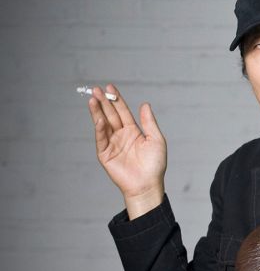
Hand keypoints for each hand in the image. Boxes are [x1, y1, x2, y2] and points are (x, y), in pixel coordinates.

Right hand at [88, 83, 166, 218]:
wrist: (147, 184)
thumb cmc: (155, 164)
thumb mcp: (156, 140)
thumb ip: (149, 122)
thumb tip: (145, 104)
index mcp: (133, 131)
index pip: (122, 111)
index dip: (116, 99)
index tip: (110, 87)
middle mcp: (121, 135)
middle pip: (110, 115)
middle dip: (103, 102)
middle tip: (97, 89)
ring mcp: (112, 144)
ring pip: (103, 124)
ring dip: (97, 112)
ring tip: (92, 98)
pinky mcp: (105, 154)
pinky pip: (101, 138)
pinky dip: (99, 128)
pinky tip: (98, 118)